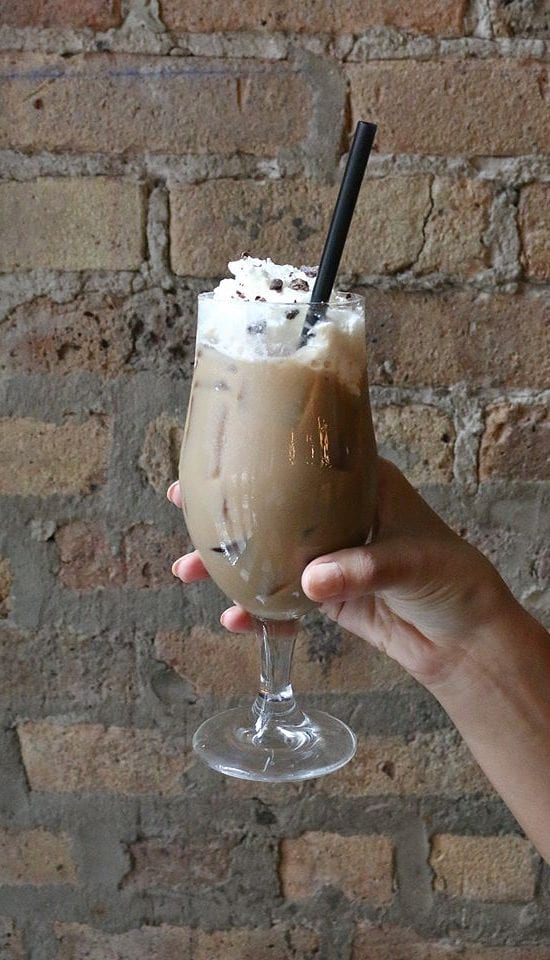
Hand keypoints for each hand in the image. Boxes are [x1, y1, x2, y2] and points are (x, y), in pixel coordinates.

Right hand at [168, 458, 516, 691]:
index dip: (256, 458)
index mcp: (361, 486)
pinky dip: (257, 610)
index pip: (301, 461)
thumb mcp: (410, 563)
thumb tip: (311, 580)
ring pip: (268, 554)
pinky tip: (235, 619)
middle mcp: (339, 517)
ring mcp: (328, 558)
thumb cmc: (452, 580)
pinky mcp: (326, 598)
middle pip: (273, 508)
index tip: (212, 458)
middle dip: (227, 511)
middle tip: (182, 506)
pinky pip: (281, 600)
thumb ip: (360, 570)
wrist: (466, 640)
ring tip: (187, 571)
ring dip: (229, 564)